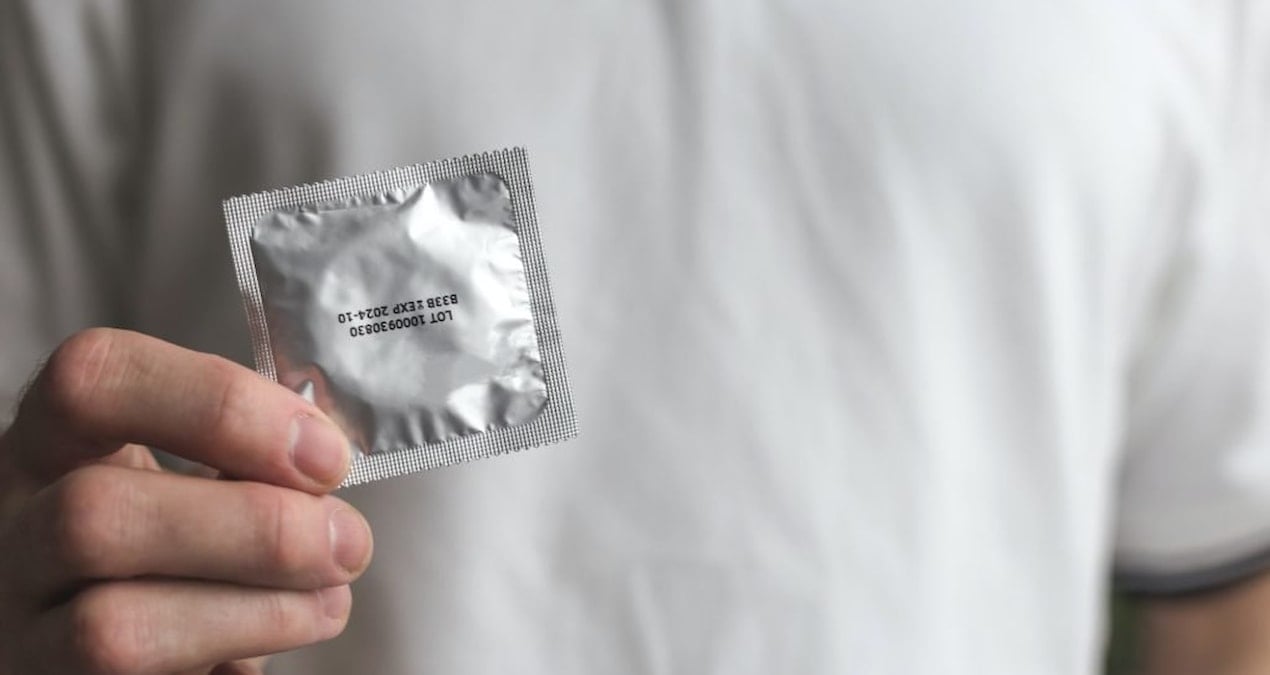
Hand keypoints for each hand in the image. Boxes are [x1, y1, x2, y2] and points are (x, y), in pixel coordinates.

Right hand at [0, 329, 373, 673]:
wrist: (117, 636)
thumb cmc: (169, 537)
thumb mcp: (185, 473)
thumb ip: (243, 455)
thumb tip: (325, 455)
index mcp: (51, 442)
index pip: (95, 381)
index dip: (218, 405)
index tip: (321, 451)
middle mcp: (10, 529)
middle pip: (96, 514)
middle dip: (254, 526)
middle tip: (347, 539)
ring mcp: (19, 626)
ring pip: (112, 628)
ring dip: (255, 610)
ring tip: (330, 598)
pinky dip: (235, 659)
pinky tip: (286, 632)